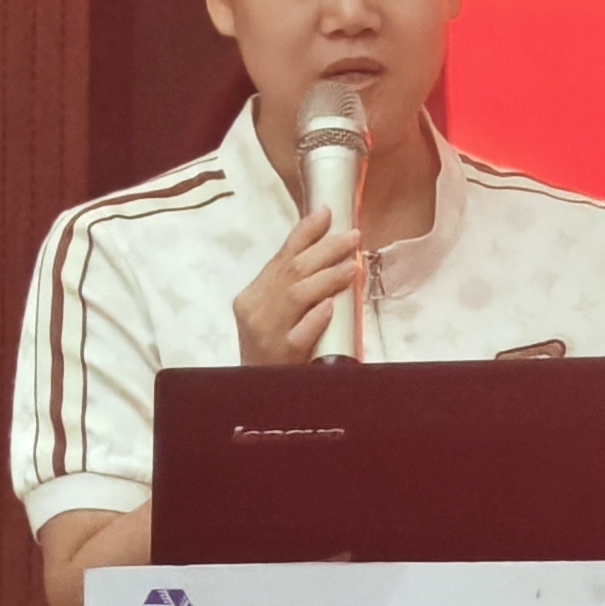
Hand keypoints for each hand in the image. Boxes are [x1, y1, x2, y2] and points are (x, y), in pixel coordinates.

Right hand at [233, 204, 362, 365]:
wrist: (257, 392)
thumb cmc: (272, 350)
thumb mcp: (275, 313)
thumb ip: (292, 286)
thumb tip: (325, 251)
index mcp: (252, 296)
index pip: (282, 256)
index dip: (305, 232)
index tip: (327, 212)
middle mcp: (255, 311)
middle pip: (292, 271)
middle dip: (325, 250)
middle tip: (352, 237)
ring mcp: (266, 334)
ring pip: (297, 295)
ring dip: (327, 277)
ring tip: (352, 266)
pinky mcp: (280, 356)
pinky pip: (299, 333)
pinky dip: (315, 318)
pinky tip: (331, 307)